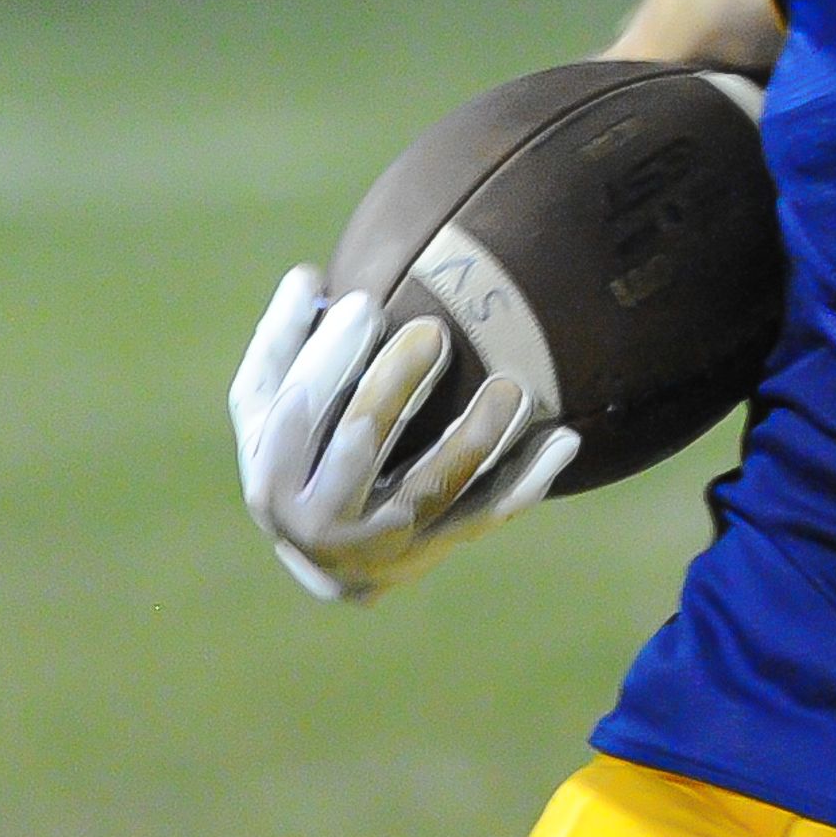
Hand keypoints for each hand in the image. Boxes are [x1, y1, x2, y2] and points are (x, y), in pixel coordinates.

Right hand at [229, 265, 578, 603]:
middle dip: (394, 385)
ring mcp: (383, 545)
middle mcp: (320, 525)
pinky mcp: (437, 552)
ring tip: (512, 387)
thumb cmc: (302, 456)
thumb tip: (308, 278)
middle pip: (359, 446)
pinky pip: (488, 515)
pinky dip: (528, 479)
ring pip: (433, 488)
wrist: (333, 558)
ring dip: (476, 436)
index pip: (296, 413)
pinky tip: (563, 439)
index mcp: (272, 480)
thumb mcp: (272, 411)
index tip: (364, 301)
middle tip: (433, 331)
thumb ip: (285, 346)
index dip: (327, 357)